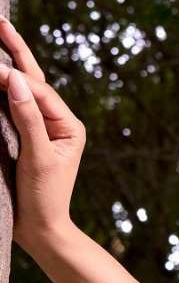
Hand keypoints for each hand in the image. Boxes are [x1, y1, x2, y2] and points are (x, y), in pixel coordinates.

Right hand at [0, 18, 86, 248]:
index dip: (15, 78)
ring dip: (8, 63)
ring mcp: (40, 129)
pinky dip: (0, 88)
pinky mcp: (24, 137)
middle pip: (34, 80)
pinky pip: (10, 106)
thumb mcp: (38, 159)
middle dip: (16, 51)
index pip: (39, 92)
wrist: (40, 231)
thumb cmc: (45, 199)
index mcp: (68, 126)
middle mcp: (57, 122)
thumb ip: (28, 120)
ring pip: (22, 89)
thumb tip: (17, 82)